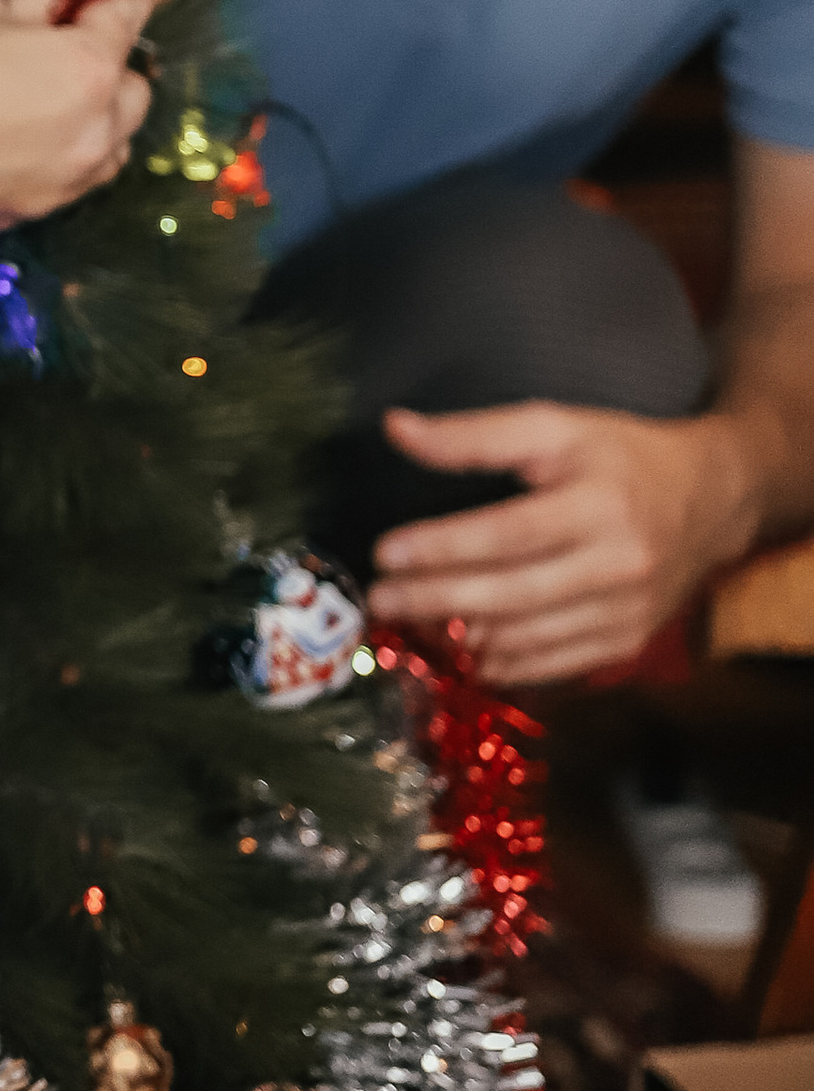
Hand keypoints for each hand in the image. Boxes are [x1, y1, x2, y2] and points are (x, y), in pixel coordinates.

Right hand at [0, 0, 158, 231]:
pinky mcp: (27, 215)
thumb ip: (37, 6)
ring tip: (48, 99)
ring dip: (98, 120)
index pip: (130, 18)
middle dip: (113, 65)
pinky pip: (70, 183)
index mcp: (86, 71)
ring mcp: (61, 185)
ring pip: (112, 148)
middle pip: (135, 93)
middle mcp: (90, 135)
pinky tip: (15, 139)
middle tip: (71, 43)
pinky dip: (62, 157)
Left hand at [366, 400, 761, 684]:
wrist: (710, 500)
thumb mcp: (554, 427)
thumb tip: (395, 428)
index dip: (442, 546)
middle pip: (513, 593)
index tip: (384, 552)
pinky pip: (558, 663)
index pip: (507, 533)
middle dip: (436, 599)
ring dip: (464, 636)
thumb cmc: (620, 457)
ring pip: (531, 637)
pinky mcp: (630, 640)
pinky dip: (507, 663)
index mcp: (598, 504)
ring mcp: (627, 611)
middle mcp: (617, 563)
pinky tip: (466, 652)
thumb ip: (474, 435)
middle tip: (380, 599)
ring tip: (411, 622)